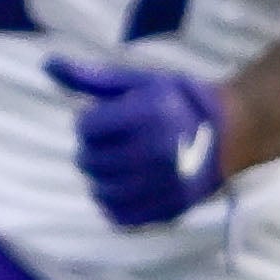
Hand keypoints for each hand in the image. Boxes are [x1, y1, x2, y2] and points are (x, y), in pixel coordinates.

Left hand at [49, 59, 228, 228]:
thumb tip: (47, 64)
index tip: (110, 118)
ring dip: (101, 177)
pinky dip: (115, 203)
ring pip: (100, 190)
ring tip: (119, 163)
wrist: (231, 131)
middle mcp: (157, 149)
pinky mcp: (170, 207)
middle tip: (114, 142)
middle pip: (88, 161)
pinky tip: (125, 186)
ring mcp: (165, 183)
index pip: (84, 127)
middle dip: (93, 150)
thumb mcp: (139, 81)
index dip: (91, 122)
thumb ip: (92, 77)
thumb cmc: (178, 100)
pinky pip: (120, 216)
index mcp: (148, 112)